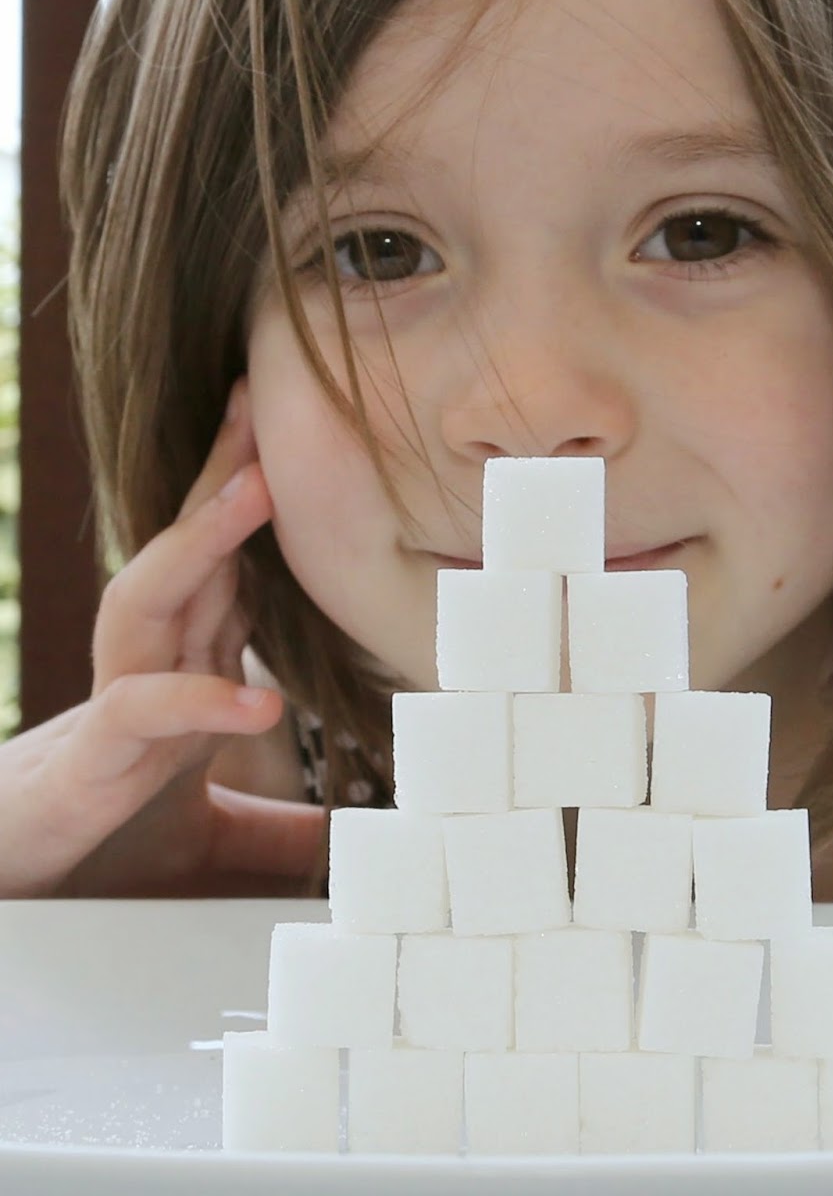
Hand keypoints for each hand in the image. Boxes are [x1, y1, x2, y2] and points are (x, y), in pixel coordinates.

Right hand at [0, 377, 326, 897]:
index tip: (287, 429)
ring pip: (146, 599)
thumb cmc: (107, 842)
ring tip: (257, 487)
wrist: (11, 889)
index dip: (250, 499)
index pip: (217, 565)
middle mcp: (144, 668)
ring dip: (199, 539)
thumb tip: (337, 841)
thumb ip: (271, 830)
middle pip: (182, 553)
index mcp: (175, 665)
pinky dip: (195, 700)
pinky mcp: (90, 766)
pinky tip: (257, 703)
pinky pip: (138, 712)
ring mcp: (114, 707)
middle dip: (222, 475)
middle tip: (263, 406)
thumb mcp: (211, 836)